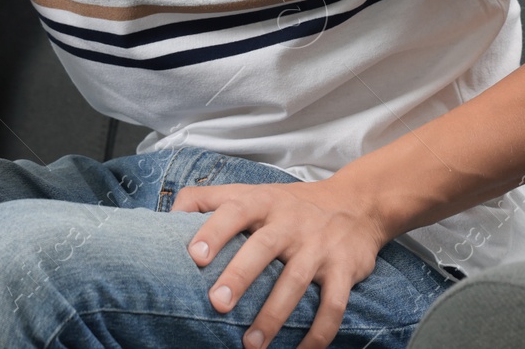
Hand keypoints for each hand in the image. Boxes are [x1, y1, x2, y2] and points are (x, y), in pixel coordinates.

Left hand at [174, 177, 392, 348]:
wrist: (357, 202)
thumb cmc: (288, 204)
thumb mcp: (250, 191)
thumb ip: (207, 199)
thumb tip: (167, 217)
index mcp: (262, 203)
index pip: (234, 211)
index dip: (214, 231)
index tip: (195, 256)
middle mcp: (290, 222)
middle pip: (263, 247)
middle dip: (240, 275)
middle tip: (218, 304)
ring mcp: (318, 246)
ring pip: (295, 282)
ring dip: (273, 316)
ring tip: (250, 345)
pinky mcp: (344, 269)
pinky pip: (334, 305)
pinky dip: (319, 333)